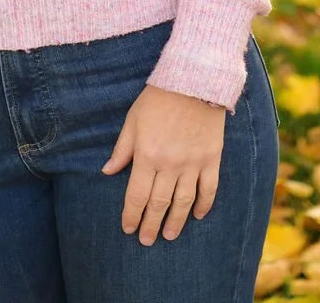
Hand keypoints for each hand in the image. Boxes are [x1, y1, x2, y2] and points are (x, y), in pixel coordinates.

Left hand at [101, 84, 225, 244]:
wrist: (194, 79)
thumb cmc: (158, 97)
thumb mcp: (133, 120)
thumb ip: (122, 148)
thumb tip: (107, 172)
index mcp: (147, 155)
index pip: (137, 195)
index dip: (131, 215)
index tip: (128, 228)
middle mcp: (169, 164)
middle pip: (159, 203)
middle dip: (150, 225)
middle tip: (147, 241)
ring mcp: (193, 163)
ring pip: (183, 202)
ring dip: (176, 222)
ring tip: (169, 235)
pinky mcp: (212, 158)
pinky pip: (209, 189)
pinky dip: (203, 205)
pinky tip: (197, 215)